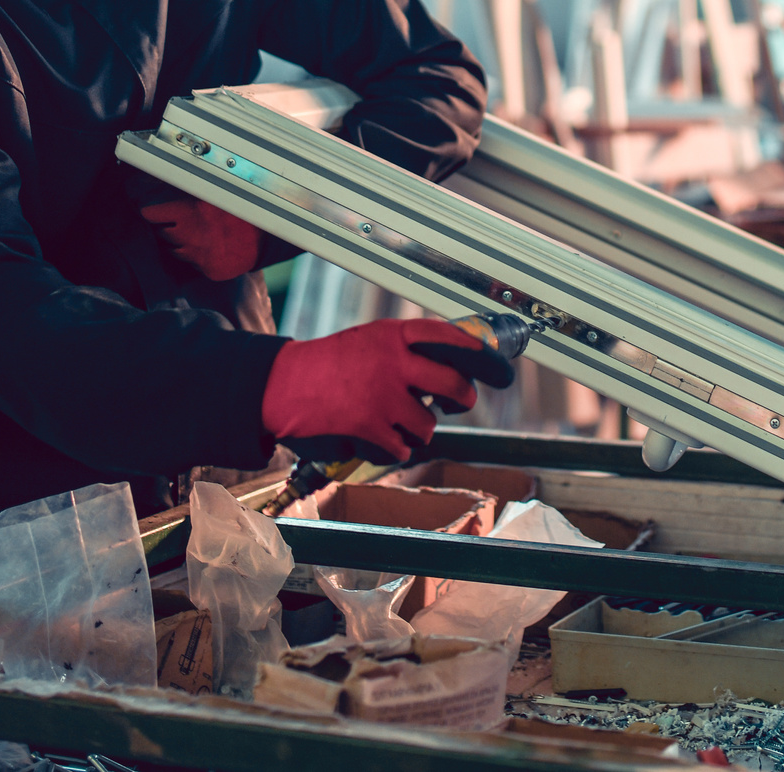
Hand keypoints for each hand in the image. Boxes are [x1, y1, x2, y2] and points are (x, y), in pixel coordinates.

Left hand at [141, 197, 263, 280]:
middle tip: (187, 220)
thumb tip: (164, 178)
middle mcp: (192, 235)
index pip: (151, 214)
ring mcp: (200, 256)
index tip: (152, 209)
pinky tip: (212, 246)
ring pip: (176, 251)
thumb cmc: (241, 207)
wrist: (268, 234)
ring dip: (183, 243)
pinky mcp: (209, 271)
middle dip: (170, 227)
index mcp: (190, 211)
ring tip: (203, 232)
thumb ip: (190, 190)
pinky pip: (194, 264)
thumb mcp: (215, 191)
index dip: (152, 211)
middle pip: (163, 233)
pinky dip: (199, 257)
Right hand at [261, 318, 483, 464]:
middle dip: (461, 399)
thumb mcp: (371, 341)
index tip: (501, 371)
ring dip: (416, 428)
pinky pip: (402, 447)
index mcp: (395, 335)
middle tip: (456, 401)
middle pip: (456, 386)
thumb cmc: (330, 364)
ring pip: (428, 424)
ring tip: (390, 417)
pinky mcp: (371, 427)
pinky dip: (391, 447)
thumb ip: (409, 349)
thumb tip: (455, 364)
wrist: (282, 385)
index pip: (454, 340)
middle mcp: (394, 362)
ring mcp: (383, 396)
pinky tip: (374, 435)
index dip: (485, 357)